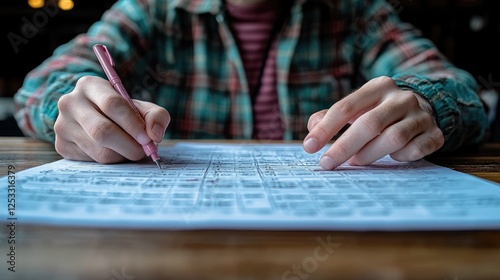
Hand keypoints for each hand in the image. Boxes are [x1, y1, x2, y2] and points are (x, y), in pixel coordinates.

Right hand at [54, 76, 169, 162]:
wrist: (98, 119)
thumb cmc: (124, 112)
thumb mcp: (143, 108)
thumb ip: (157, 116)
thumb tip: (154, 135)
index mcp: (90, 85)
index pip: (112, 105)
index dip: (133, 124)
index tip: (148, 138)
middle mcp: (70, 102)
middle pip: (102, 131)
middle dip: (129, 145)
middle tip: (144, 151)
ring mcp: (62, 125)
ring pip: (99, 150)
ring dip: (123, 155)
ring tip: (131, 149)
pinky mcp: (62, 146)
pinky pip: (92, 161)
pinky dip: (111, 161)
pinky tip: (114, 151)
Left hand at [303, 76, 443, 169]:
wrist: (423, 108)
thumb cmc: (378, 111)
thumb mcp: (356, 107)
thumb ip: (331, 116)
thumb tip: (313, 127)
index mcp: (378, 87)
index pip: (346, 107)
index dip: (325, 129)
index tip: (309, 147)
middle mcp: (401, 98)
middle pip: (369, 124)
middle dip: (344, 147)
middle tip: (327, 163)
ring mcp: (421, 115)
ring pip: (394, 138)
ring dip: (369, 154)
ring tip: (356, 162)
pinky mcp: (435, 133)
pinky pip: (417, 149)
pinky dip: (401, 157)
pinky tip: (392, 157)